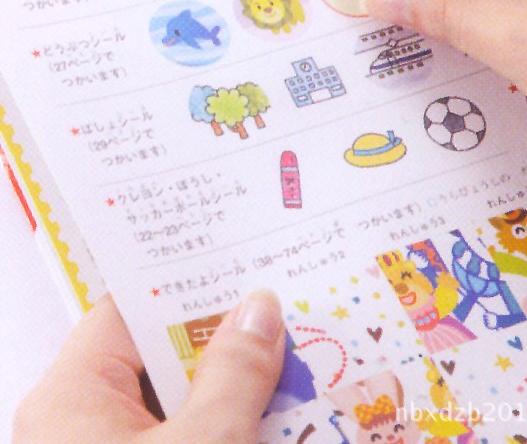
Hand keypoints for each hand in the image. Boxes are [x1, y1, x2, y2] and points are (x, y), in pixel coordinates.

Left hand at [13, 291, 283, 443]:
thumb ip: (236, 374)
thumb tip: (261, 307)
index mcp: (71, 397)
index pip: (132, 309)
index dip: (189, 283)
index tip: (244, 261)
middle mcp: (80, 422)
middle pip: (161, 356)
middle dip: (225, 338)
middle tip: (284, 313)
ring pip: (178, 400)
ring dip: (233, 386)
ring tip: (293, 361)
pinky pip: (185, 433)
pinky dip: (224, 423)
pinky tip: (273, 416)